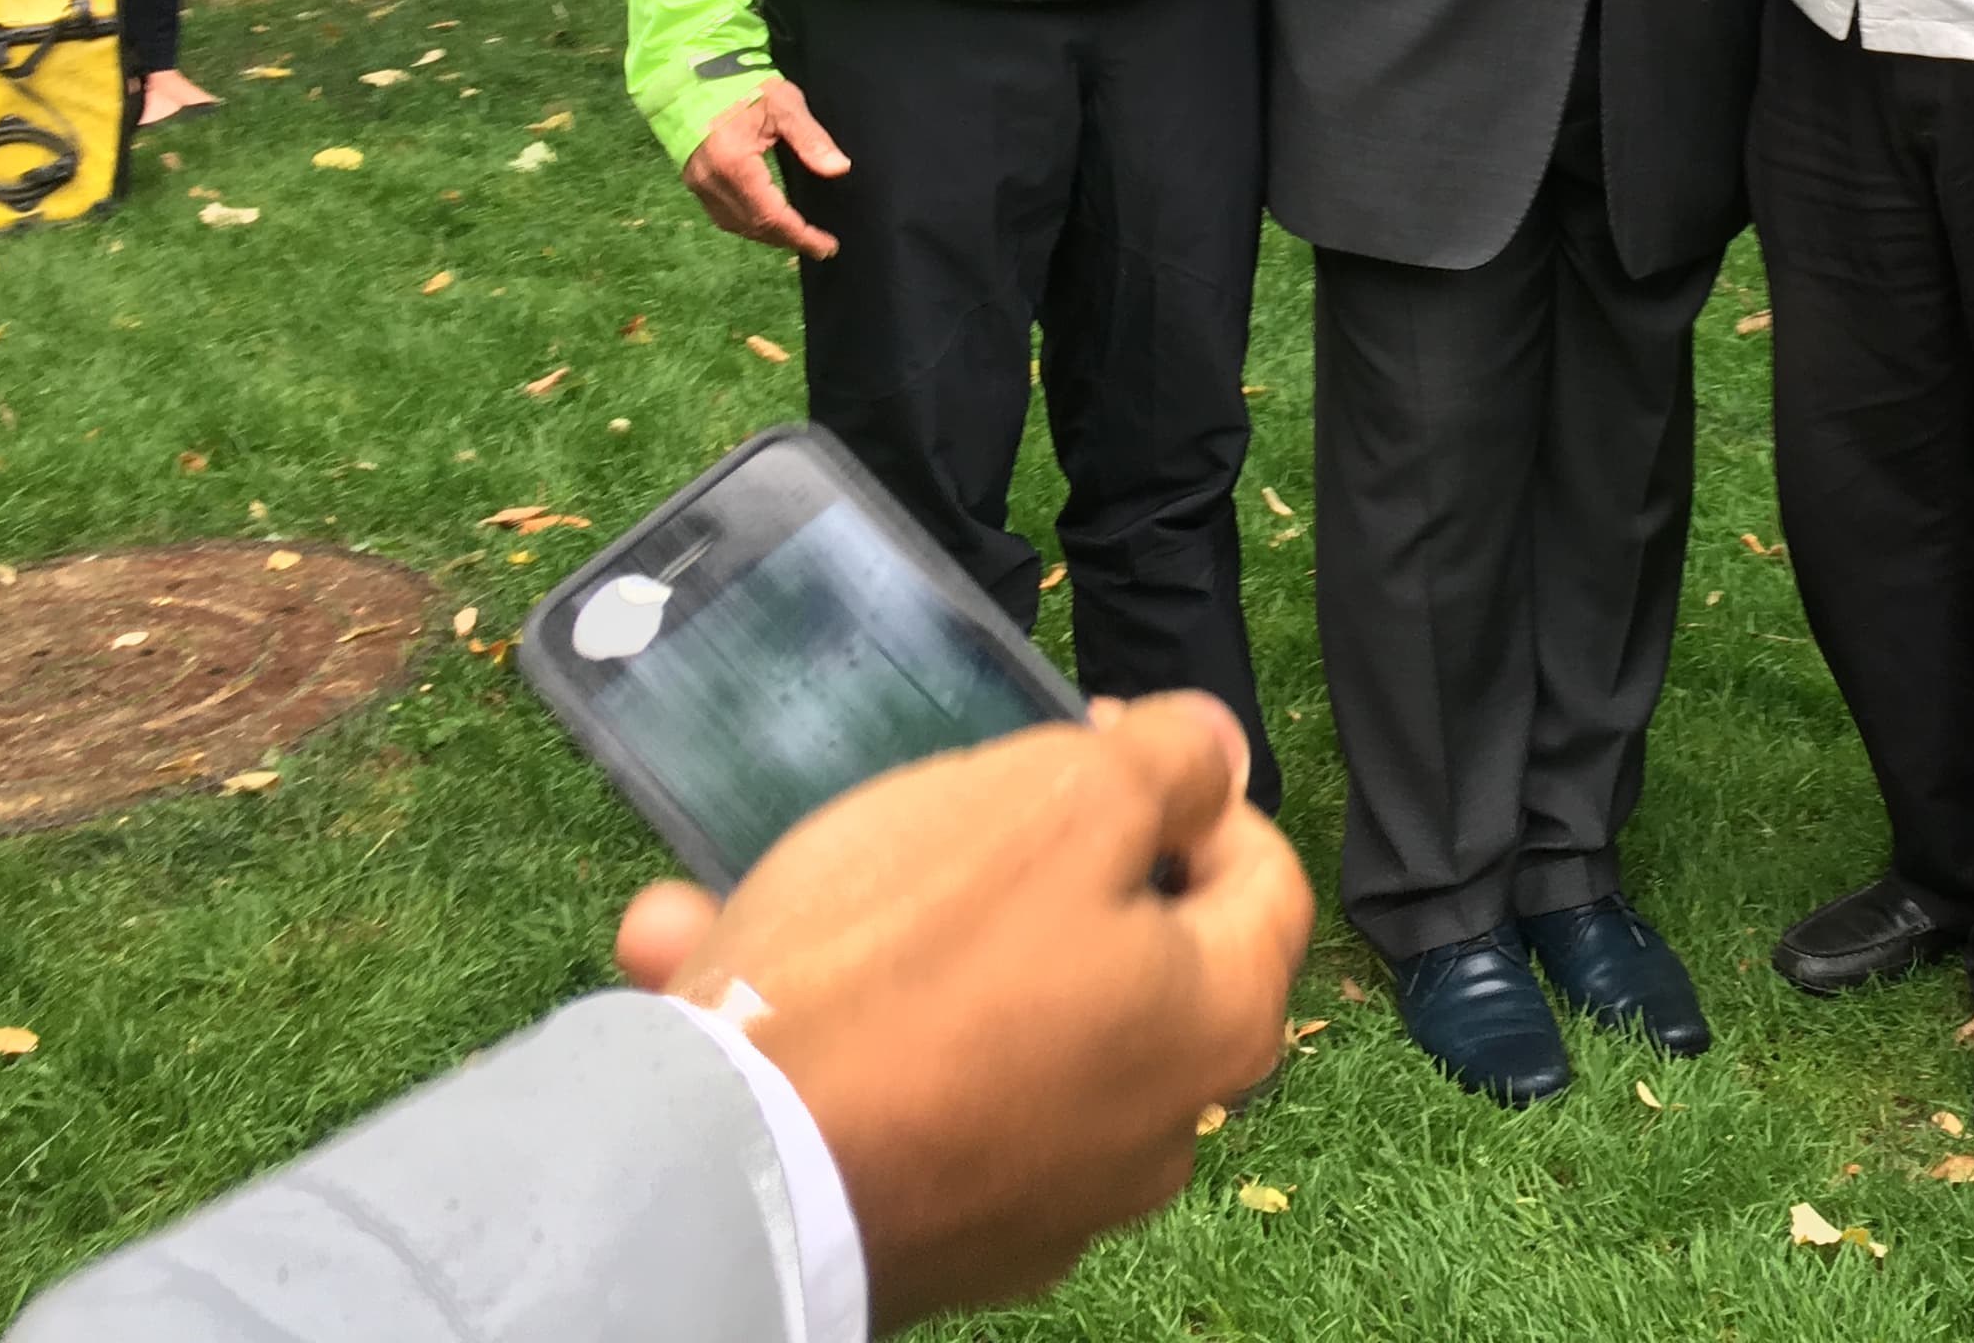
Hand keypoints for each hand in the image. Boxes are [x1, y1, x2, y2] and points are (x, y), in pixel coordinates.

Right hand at [614, 696, 1311, 1332]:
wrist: (728, 1177)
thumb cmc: (913, 965)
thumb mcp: (1061, 800)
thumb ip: (1168, 762)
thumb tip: (1220, 751)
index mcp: (1218, 1024)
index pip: (1262, 875)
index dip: (1190, 786)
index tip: (1090, 739)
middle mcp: (1155, 1132)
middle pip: (1117, 946)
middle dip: (1013, 861)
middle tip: (935, 805)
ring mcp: (1044, 1199)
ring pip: (980, 1017)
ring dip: (883, 941)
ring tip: (774, 888)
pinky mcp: (933, 1235)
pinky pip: (899, 1094)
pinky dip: (833, 1028)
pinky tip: (712, 962)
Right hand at [681, 78, 850, 259]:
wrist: (692, 74)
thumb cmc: (742, 85)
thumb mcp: (784, 104)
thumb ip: (811, 139)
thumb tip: (839, 169)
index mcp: (734, 164)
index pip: (772, 215)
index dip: (801, 236)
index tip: (828, 247)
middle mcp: (710, 182)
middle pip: (753, 225)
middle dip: (788, 240)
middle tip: (820, 246)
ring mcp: (697, 183)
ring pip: (736, 224)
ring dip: (768, 235)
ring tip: (798, 237)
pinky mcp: (693, 180)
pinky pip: (723, 214)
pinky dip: (748, 223)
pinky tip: (767, 221)